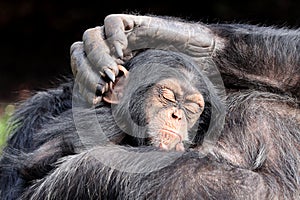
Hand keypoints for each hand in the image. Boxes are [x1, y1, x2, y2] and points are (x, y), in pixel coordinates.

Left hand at [70, 14, 215, 104]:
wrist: (203, 58)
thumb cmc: (181, 83)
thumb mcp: (153, 102)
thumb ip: (136, 114)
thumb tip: (117, 136)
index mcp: (110, 68)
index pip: (80, 70)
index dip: (83, 83)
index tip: (96, 97)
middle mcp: (113, 51)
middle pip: (80, 52)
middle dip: (88, 71)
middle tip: (106, 85)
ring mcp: (123, 37)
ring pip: (91, 36)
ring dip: (97, 56)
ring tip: (115, 71)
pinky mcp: (136, 24)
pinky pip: (113, 21)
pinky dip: (113, 35)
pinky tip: (123, 51)